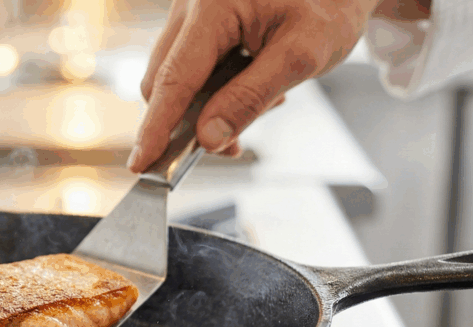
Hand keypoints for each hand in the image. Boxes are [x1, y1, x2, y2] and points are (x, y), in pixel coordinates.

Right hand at [128, 0, 383, 170]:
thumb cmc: (330, 4)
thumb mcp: (302, 56)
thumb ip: (250, 98)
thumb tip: (208, 138)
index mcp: (212, 5)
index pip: (175, 79)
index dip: (157, 127)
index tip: (142, 164)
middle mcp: (191, 4)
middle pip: (164, 80)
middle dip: (190, 121)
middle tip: (232, 145)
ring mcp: (191, 11)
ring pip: (175, 77)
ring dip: (206, 106)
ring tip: (262, 100)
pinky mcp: (198, 21)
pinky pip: (190, 67)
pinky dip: (213, 89)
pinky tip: (251, 84)